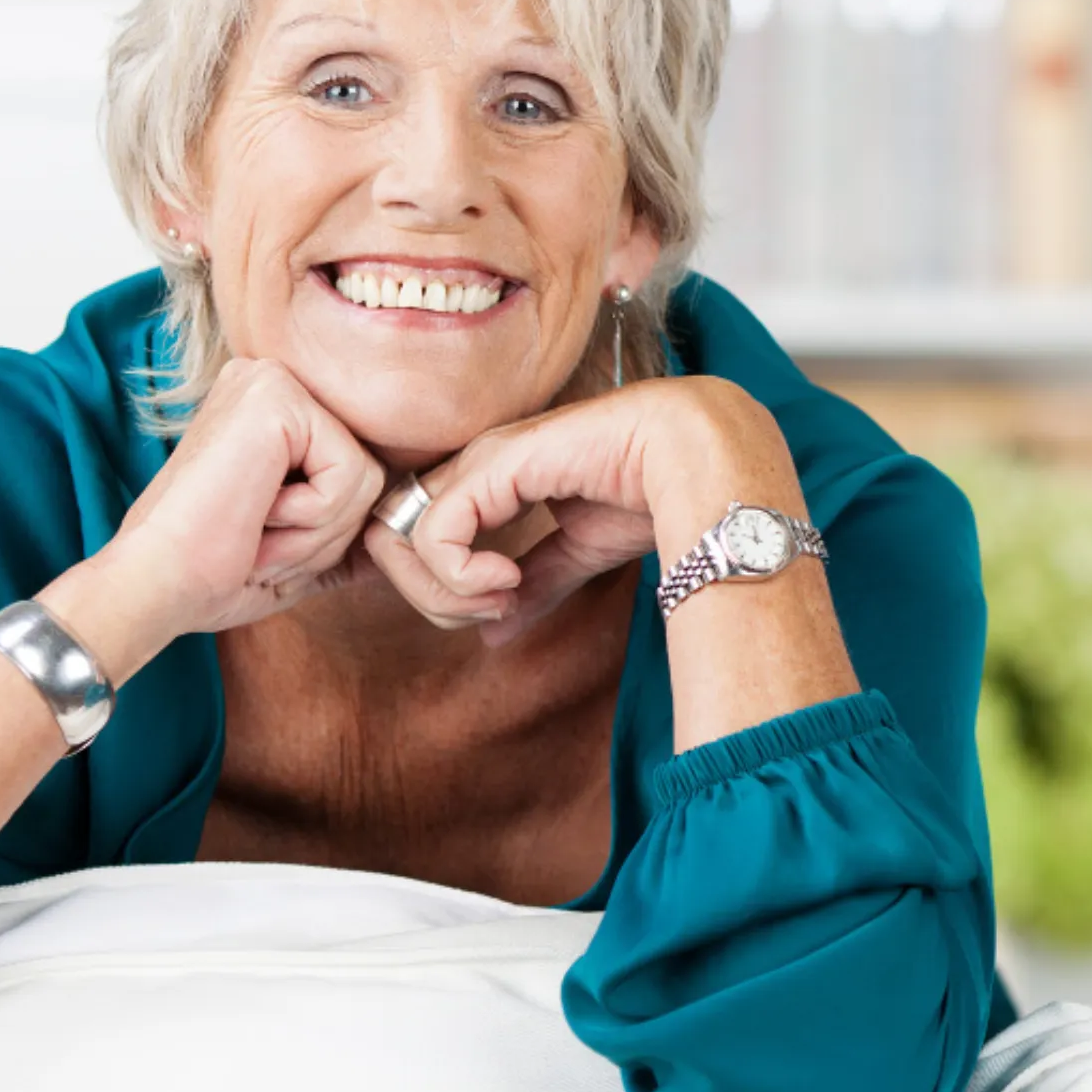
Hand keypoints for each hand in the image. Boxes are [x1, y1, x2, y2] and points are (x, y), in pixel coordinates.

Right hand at [90, 358, 385, 644]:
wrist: (154, 584)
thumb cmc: (210, 574)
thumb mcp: (292, 552)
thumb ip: (342, 533)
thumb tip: (395, 537)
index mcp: (270, 412)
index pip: (355, 471)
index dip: (325, 530)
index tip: (261, 542)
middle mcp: (271, 383)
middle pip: (368, 472)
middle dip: (327, 533)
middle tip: (258, 540)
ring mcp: (273, 383)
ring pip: (366, 477)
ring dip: (318, 531)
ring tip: (255, 529)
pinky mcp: (278, 398)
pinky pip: (351, 474)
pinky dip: (312, 516)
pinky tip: (256, 513)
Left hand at [367, 377, 784, 647]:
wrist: (699, 459)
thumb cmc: (654, 490)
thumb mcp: (581, 552)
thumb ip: (537, 584)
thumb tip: (492, 632)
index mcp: (494, 479)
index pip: (421, 537)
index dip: (441, 588)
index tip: (501, 607)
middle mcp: (477, 466)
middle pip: (393, 540)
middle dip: (429, 595)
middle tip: (490, 610)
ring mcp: (481, 462)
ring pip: (402, 538)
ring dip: (444, 590)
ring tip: (502, 596)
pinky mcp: (493, 467)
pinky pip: (435, 533)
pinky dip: (459, 574)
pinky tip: (505, 580)